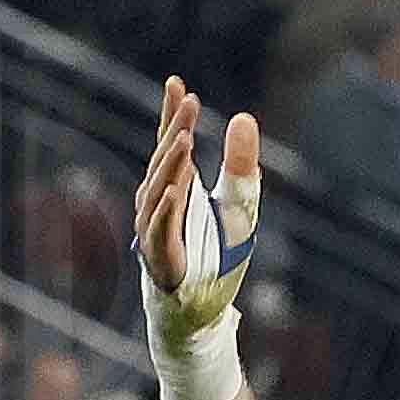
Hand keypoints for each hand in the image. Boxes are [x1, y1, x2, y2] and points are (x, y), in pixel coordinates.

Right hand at [132, 75, 258, 342]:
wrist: (199, 317)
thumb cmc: (214, 262)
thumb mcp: (239, 209)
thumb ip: (240, 167)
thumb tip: (244, 118)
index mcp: (177, 190)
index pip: (171, 145)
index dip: (173, 115)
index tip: (177, 82)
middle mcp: (160, 207)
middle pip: (166, 162)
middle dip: (177, 131)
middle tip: (189, 101)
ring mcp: (155, 233)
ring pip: (159, 192)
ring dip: (171, 165)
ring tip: (186, 139)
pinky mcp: (161, 261)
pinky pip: (160, 231)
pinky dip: (167, 210)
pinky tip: (177, 190)